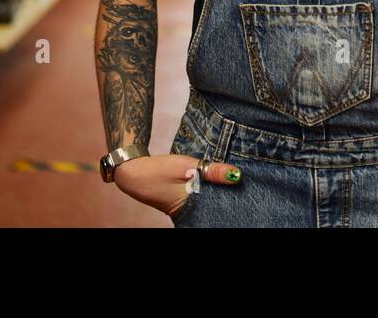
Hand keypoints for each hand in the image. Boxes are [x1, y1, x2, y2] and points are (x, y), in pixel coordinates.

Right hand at [113, 154, 242, 216]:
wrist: (132, 170)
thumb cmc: (157, 170)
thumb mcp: (187, 166)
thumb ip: (212, 171)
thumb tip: (237, 175)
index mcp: (189, 208)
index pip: (218, 209)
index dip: (232, 200)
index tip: (245, 191)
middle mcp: (188, 211)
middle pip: (215, 205)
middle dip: (228, 196)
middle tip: (243, 183)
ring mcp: (185, 207)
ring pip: (209, 200)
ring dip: (219, 191)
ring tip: (235, 180)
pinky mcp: (183, 199)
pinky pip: (202, 196)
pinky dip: (210, 189)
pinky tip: (220, 180)